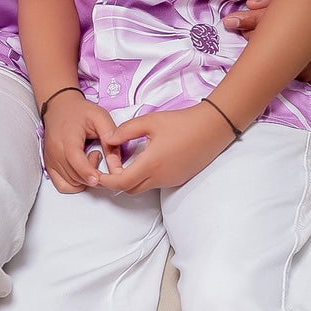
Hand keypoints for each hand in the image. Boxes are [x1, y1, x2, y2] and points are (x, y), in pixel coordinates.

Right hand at [41, 93, 122, 193]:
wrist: (59, 108)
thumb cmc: (79, 112)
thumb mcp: (99, 117)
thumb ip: (110, 136)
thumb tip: (116, 158)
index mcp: (67, 138)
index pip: (75, 160)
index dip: (87, 171)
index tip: (98, 179)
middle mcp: (55, 151)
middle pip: (74, 175)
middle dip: (93, 176)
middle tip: (100, 157)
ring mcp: (51, 160)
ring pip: (71, 183)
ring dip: (85, 178)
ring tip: (89, 159)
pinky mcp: (50, 166)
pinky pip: (62, 185)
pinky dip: (75, 184)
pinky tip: (82, 171)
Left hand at [93, 104, 231, 194]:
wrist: (212, 128)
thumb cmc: (181, 122)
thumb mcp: (149, 121)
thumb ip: (125, 131)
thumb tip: (107, 139)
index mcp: (150, 164)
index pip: (121, 183)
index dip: (106, 181)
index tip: (99, 173)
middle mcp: (160, 177)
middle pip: (130, 189)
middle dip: (117, 181)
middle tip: (112, 166)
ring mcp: (171, 180)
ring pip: (143, 188)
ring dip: (132, 180)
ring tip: (127, 162)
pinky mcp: (178, 179)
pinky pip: (156, 184)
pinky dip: (145, 178)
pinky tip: (146, 162)